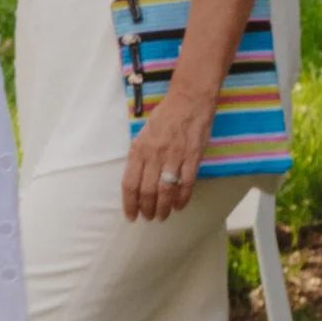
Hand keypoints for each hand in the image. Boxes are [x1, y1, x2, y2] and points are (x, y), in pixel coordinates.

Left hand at [121, 81, 216, 221]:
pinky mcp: (192, 158)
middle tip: (149, 218)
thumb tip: (136, 177)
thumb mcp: (143, 133)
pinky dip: (182, 198)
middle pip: (147, 191)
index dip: (129, 203)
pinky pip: (186, 184)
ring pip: (166, 191)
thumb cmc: (164, 116)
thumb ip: (140, 155)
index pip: (129, 183)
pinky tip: (179, 206)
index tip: (131, 215)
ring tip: (162, 217)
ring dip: (163, 208)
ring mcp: (174, 157)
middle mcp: (153, 155)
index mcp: (138, 149)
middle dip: (147, 209)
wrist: (188, 101)